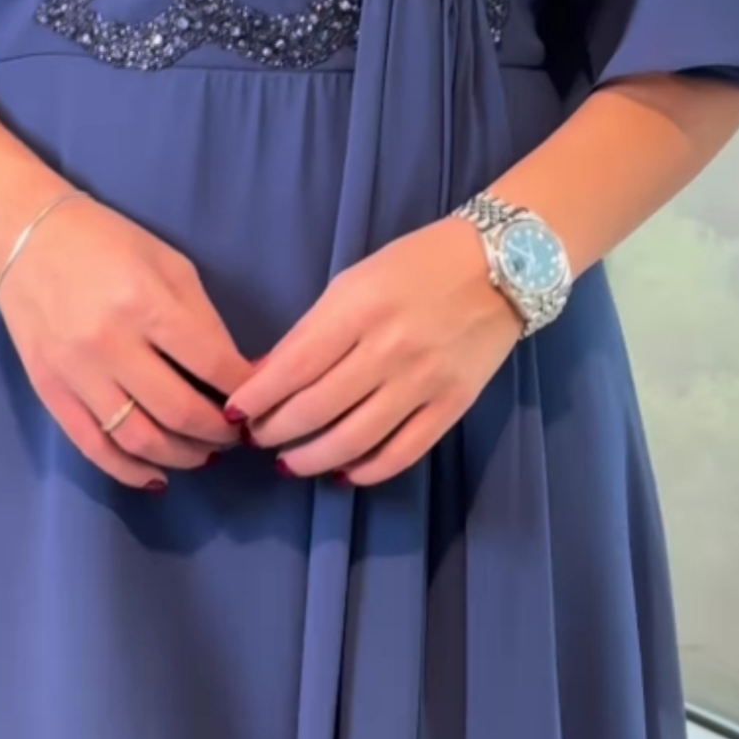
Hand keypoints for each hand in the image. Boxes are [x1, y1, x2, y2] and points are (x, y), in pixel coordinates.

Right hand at [0, 195, 252, 489]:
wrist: (24, 239)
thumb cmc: (109, 244)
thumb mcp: (171, 266)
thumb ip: (206, 322)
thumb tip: (242, 375)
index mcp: (146, 303)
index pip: (213, 365)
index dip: (246, 391)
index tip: (258, 401)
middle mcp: (110, 343)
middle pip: (179, 412)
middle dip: (220, 432)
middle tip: (236, 434)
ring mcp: (75, 372)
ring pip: (139, 439)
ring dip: (182, 457)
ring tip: (205, 454)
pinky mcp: (50, 391)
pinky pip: (94, 447)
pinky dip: (130, 471)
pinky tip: (158, 477)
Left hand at [226, 218, 520, 485]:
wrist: (503, 266)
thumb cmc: (417, 265)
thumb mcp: (354, 282)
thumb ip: (311, 331)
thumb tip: (266, 377)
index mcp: (358, 308)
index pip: (293, 367)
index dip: (258, 398)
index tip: (236, 413)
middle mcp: (389, 348)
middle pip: (316, 409)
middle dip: (276, 432)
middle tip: (258, 439)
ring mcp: (424, 381)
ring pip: (354, 440)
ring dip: (312, 459)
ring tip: (290, 462)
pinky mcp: (453, 405)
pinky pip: (402, 452)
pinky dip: (367, 471)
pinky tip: (345, 473)